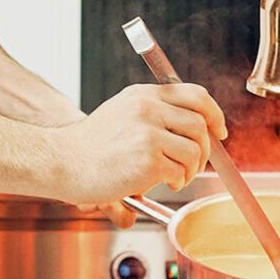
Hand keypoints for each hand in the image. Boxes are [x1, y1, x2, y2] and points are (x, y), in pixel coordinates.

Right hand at [53, 83, 226, 206]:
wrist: (60, 162)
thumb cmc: (88, 146)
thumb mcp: (121, 114)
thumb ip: (153, 114)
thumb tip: (194, 129)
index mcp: (143, 95)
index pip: (195, 95)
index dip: (214, 114)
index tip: (219, 131)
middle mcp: (147, 108)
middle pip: (200, 125)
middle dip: (204, 149)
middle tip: (193, 164)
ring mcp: (148, 133)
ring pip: (194, 150)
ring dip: (190, 169)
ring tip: (174, 177)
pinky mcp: (147, 159)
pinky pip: (180, 171)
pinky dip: (176, 181)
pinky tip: (160, 183)